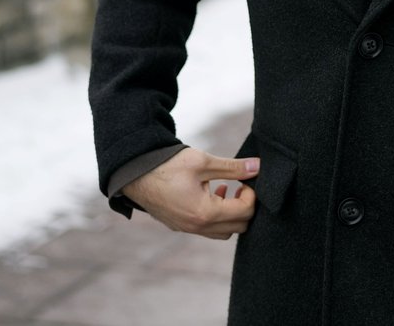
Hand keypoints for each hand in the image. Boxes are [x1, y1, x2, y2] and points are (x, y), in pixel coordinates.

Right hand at [121, 147, 259, 238]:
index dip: (252, 194)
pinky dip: (216, 217)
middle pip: (238, 227)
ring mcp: (187, 229)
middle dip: (245, 207)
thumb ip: (233, 167)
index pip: (245, 212)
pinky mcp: (180, 226)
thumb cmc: (168, 166)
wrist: (135, 173)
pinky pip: (207, 230)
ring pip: (223, 232)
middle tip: (240, 186)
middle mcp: (197, 227)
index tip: (246, 179)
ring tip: (226, 190)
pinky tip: (210, 194)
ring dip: (231, 214)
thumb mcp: (203, 162)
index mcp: (205, 213)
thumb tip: (258, 166)